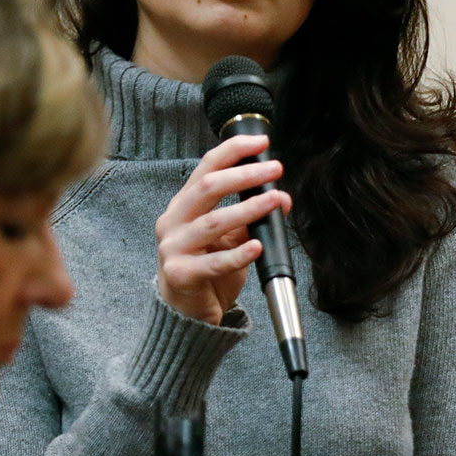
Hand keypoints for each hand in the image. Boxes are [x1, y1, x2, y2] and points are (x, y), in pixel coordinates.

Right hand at [155, 133, 292, 325]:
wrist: (186, 313)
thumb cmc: (207, 269)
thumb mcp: (233, 238)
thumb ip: (253, 216)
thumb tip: (282, 197)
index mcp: (184, 205)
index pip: (206, 167)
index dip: (233, 150)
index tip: (261, 142)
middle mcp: (173, 221)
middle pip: (207, 188)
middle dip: (245, 175)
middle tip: (275, 169)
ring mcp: (173, 248)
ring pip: (213, 222)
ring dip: (248, 209)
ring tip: (275, 201)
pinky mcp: (180, 274)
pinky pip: (214, 262)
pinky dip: (238, 253)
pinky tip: (257, 245)